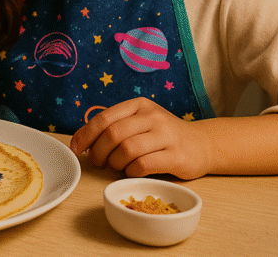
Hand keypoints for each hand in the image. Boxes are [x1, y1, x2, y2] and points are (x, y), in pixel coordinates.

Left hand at [68, 97, 211, 178]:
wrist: (202, 144)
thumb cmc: (163, 136)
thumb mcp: (140, 122)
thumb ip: (116, 126)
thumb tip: (83, 141)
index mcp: (138, 105)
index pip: (104, 118)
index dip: (85, 135)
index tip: (75, 148)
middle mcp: (152, 116)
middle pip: (113, 134)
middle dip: (98, 152)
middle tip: (97, 162)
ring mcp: (166, 135)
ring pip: (126, 150)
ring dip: (114, 163)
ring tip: (116, 166)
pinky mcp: (176, 156)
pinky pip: (143, 165)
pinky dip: (131, 172)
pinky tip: (133, 171)